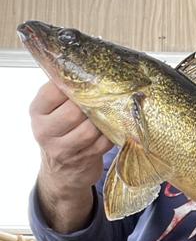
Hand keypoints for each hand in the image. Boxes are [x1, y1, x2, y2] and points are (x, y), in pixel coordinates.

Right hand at [30, 80, 113, 231]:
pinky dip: (111, 133)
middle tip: (104, 96)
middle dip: (92, 103)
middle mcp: (45, 131)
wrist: (62, 170)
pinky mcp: (82, 160)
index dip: (75, 85)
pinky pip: (103, 142)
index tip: (89, 80)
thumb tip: (92, 69)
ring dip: (103, 119)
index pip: (55, 91)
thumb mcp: (53, 110)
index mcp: (37, 111)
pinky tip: (113, 126)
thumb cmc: (62, 131)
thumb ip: (65, 92)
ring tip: (109, 111)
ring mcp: (62, 149)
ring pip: (90, 129)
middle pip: (74, 112)